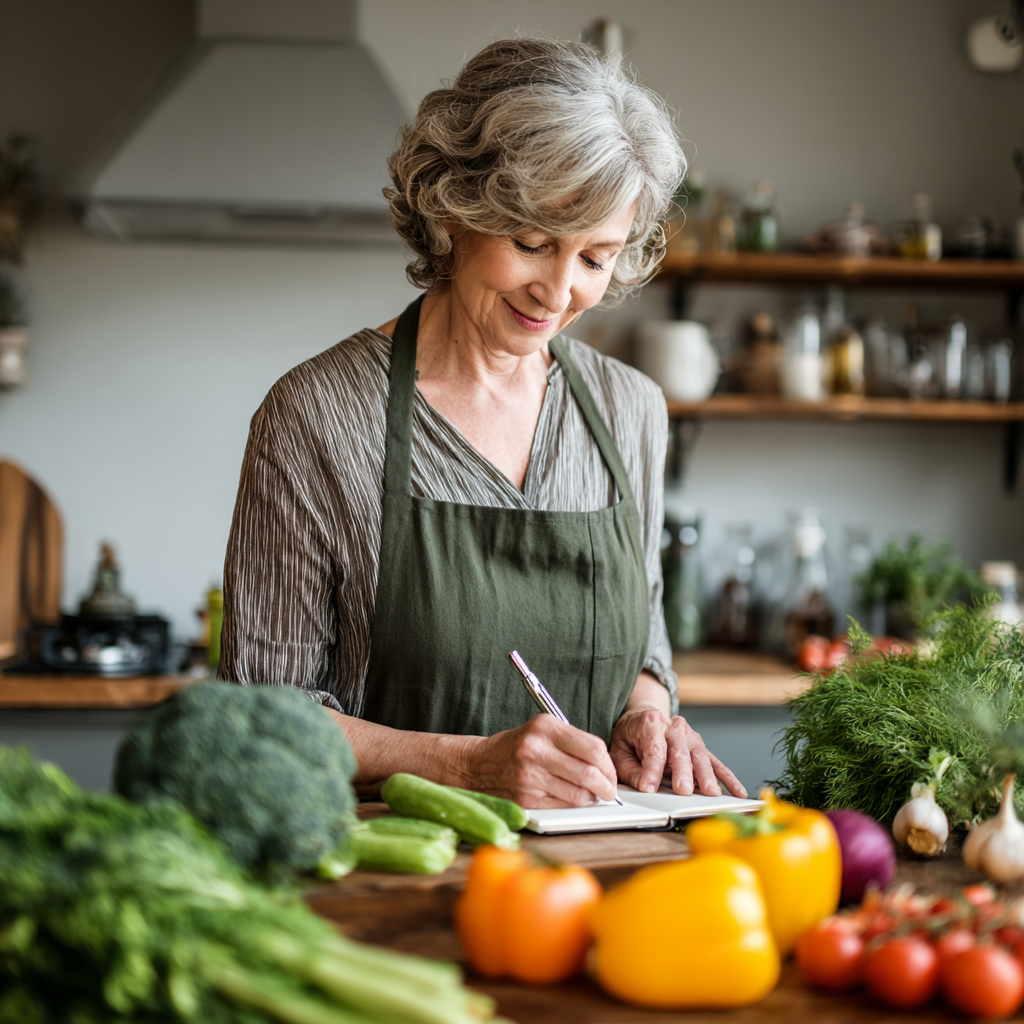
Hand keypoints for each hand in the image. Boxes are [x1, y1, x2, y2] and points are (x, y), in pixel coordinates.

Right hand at [463, 714, 618, 807]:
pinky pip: (562, 806)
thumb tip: (605, 765)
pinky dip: (573, 805)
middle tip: (609, 790)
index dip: (608, 764)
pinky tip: (572, 799)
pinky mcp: (526, 799)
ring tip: (591, 794)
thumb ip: (572, 742)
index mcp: (544, 727)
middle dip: (606, 786)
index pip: (592, 747)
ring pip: (578, 794)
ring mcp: (530, 777)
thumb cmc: (517, 747)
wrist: (478, 765)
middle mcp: (536, 750)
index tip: (611, 772)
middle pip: (588, 773)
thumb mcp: (542, 731)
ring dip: (591, 798)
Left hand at [609, 707, 746, 797]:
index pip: (654, 748)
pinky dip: (728, 778)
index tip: (649, 788)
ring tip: (711, 793)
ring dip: (706, 777)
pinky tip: (737, 792)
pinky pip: (716, 764)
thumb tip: (644, 787)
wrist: (644, 718)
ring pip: (701, 757)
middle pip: (680, 752)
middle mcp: (674, 727)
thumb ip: (631, 769)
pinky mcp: (701, 749)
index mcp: (651, 723)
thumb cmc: (631, 735)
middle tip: (682, 791)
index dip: (652, 770)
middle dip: (682, 773)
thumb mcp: (620, 749)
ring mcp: (691, 737)